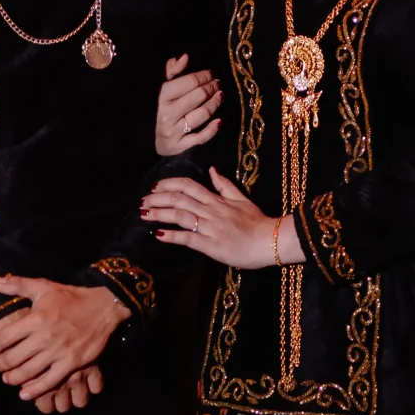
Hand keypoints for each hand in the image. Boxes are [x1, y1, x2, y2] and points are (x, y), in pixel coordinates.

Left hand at [0, 277, 126, 406]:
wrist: (103, 308)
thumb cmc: (71, 298)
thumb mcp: (44, 287)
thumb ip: (17, 285)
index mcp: (35, 318)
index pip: (3, 338)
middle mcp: (44, 337)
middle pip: (12, 358)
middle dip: (0, 365)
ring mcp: (58, 352)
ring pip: (27, 372)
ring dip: (13, 378)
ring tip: (8, 378)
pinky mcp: (71, 363)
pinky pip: (49, 382)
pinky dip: (34, 390)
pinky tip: (25, 394)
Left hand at [138, 169, 303, 268]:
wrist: (271, 240)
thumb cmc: (257, 222)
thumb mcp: (242, 198)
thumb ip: (225, 185)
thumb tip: (212, 169)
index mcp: (217, 200)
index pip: (189, 186)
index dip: (170, 184)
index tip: (156, 186)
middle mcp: (211, 210)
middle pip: (179, 198)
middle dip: (158, 198)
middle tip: (143, 200)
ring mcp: (210, 227)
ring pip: (180, 215)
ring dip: (159, 213)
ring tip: (143, 214)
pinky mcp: (211, 245)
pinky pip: (187, 238)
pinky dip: (171, 235)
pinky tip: (157, 234)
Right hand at [155, 54, 221, 157]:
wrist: (154, 140)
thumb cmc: (163, 109)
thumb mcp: (164, 90)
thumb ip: (172, 71)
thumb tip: (185, 56)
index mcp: (163, 97)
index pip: (188, 82)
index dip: (203, 76)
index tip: (211, 74)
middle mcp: (168, 114)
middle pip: (198, 97)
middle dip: (211, 88)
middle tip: (218, 84)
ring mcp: (174, 131)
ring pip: (202, 114)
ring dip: (215, 104)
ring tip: (220, 96)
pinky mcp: (181, 146)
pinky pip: (201, 137)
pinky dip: (212, 129)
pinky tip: (220, 121)